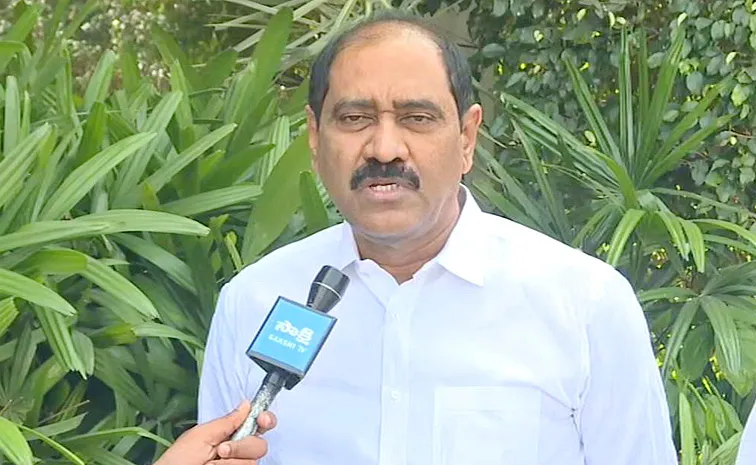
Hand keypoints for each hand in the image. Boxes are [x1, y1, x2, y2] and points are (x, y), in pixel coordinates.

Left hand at [154, 400, 276, 464]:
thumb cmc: (178, 460)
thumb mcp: (200, 435)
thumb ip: (226, 422)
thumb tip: (246, 405)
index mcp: (229, 434)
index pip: (257, 423)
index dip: (265, 419)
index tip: (262, 419)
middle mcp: (237, 450)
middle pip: (260, 443)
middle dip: (244, 445)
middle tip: (222, 449)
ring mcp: (237, 464)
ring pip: (253, 461)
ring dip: (233, 461)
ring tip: (213, 464)